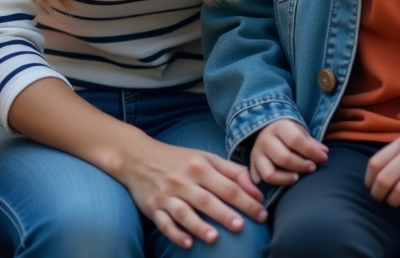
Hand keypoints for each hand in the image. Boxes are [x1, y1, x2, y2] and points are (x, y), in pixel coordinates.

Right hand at [116, 140, 265, 249]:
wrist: (138, 157)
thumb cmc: (178, 159)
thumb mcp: (205, 157)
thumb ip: (232, 171)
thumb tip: (256, 190)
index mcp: (199, 167)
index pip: (228, 186)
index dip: (246, 201)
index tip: (261, 214)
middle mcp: (183, 181)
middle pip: (207, 200)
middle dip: (224, 214)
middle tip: (241, 227)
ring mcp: (166, 195)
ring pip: (184, 213)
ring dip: (199, 226)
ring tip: (214, 238)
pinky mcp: (153, 208)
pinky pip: (164, 223)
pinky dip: (175, 233)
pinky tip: (187, 243)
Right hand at [249, 119, 328, 185]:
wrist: (268, 129)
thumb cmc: (289, 134)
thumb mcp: (300, 132)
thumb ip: (312, 144)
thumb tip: (324, 154)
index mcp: (279, 127)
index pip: (295, 140)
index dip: (312, 152)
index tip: (324, 158)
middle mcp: (265, 140)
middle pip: (284, 158)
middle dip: (302, 165)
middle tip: (313, 168)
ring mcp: (256, 155)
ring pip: (269, 174)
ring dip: (287, 179)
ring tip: (298, 177)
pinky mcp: (252, 167)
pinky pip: (261, 182)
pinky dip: (273, 185)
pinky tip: (285, 182)